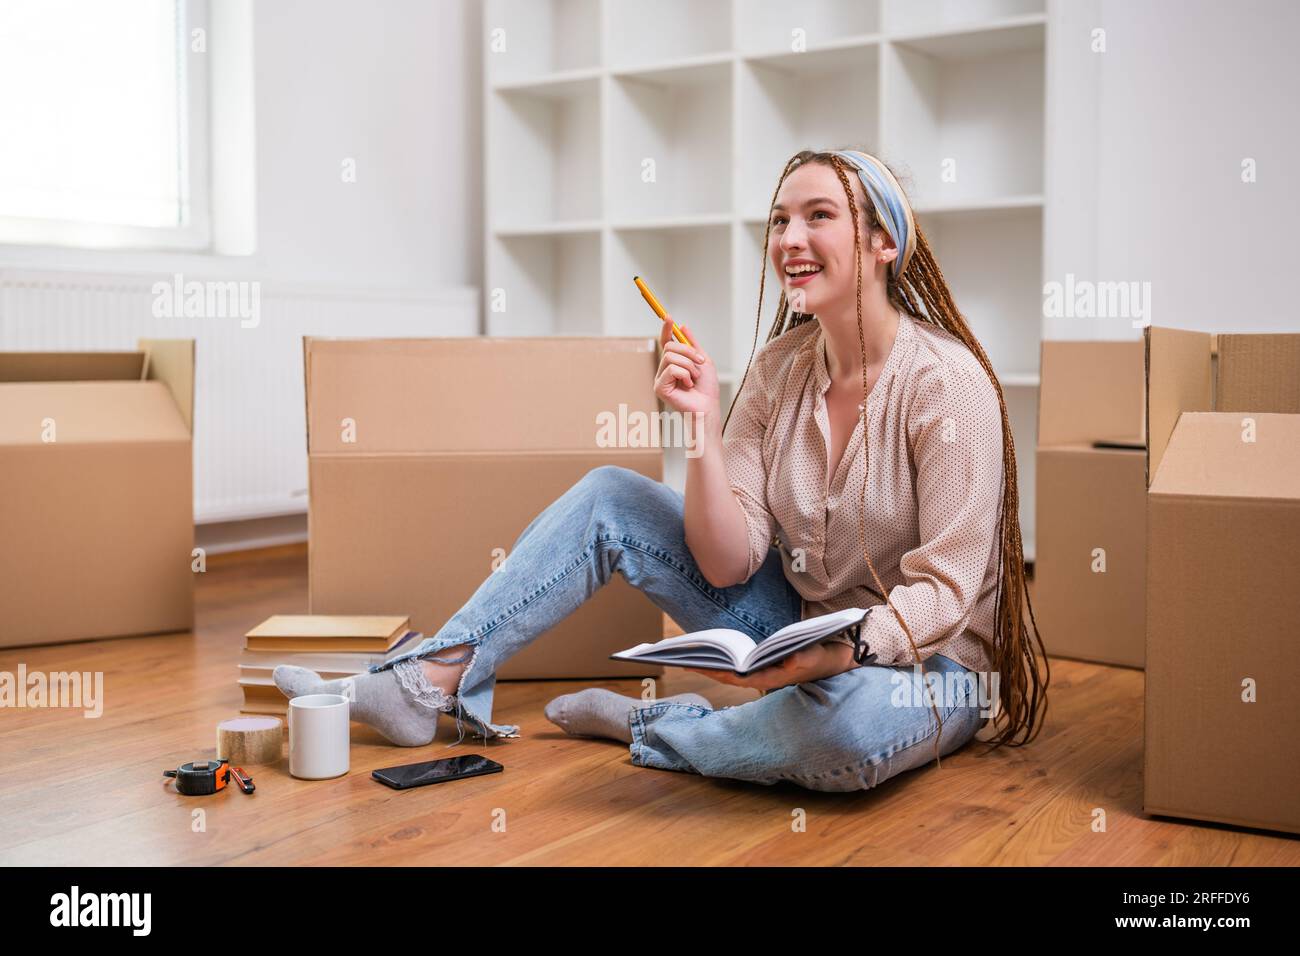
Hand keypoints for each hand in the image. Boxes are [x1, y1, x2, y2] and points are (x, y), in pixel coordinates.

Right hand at [653, 315, 719, 419]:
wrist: (708, 407)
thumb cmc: (706, 389)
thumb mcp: (703, 361)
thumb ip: (693, 345)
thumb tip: (683, 327)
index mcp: (673, 363)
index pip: (666, 342)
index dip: (666, 329)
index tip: (669, 317)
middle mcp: (664, 370)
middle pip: (669, 346)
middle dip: (688, 352)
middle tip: (700, 363)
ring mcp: (660, 379)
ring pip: (671, 356)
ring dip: (689, 366)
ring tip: (694, 378)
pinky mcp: (659, 387)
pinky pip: (671, 369)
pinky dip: (685, 375)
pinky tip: (688, 385)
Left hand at [682, 642, 854, 692]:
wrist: (836, 661)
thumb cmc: (824, 658)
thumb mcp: (817, 656)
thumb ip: (804, 658)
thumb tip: (789, 659)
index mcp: (769, 679)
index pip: (734, 677)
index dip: (714, 670)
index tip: (694, 663)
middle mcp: (762, 678)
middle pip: (726, 675)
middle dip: (704, 666)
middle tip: (678, 656)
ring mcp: (762, 673)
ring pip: (729, 671)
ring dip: (709, 663)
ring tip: (687, 652)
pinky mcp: (763, 666)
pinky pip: (736, 665)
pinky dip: (722, 658)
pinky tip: (709, 650)